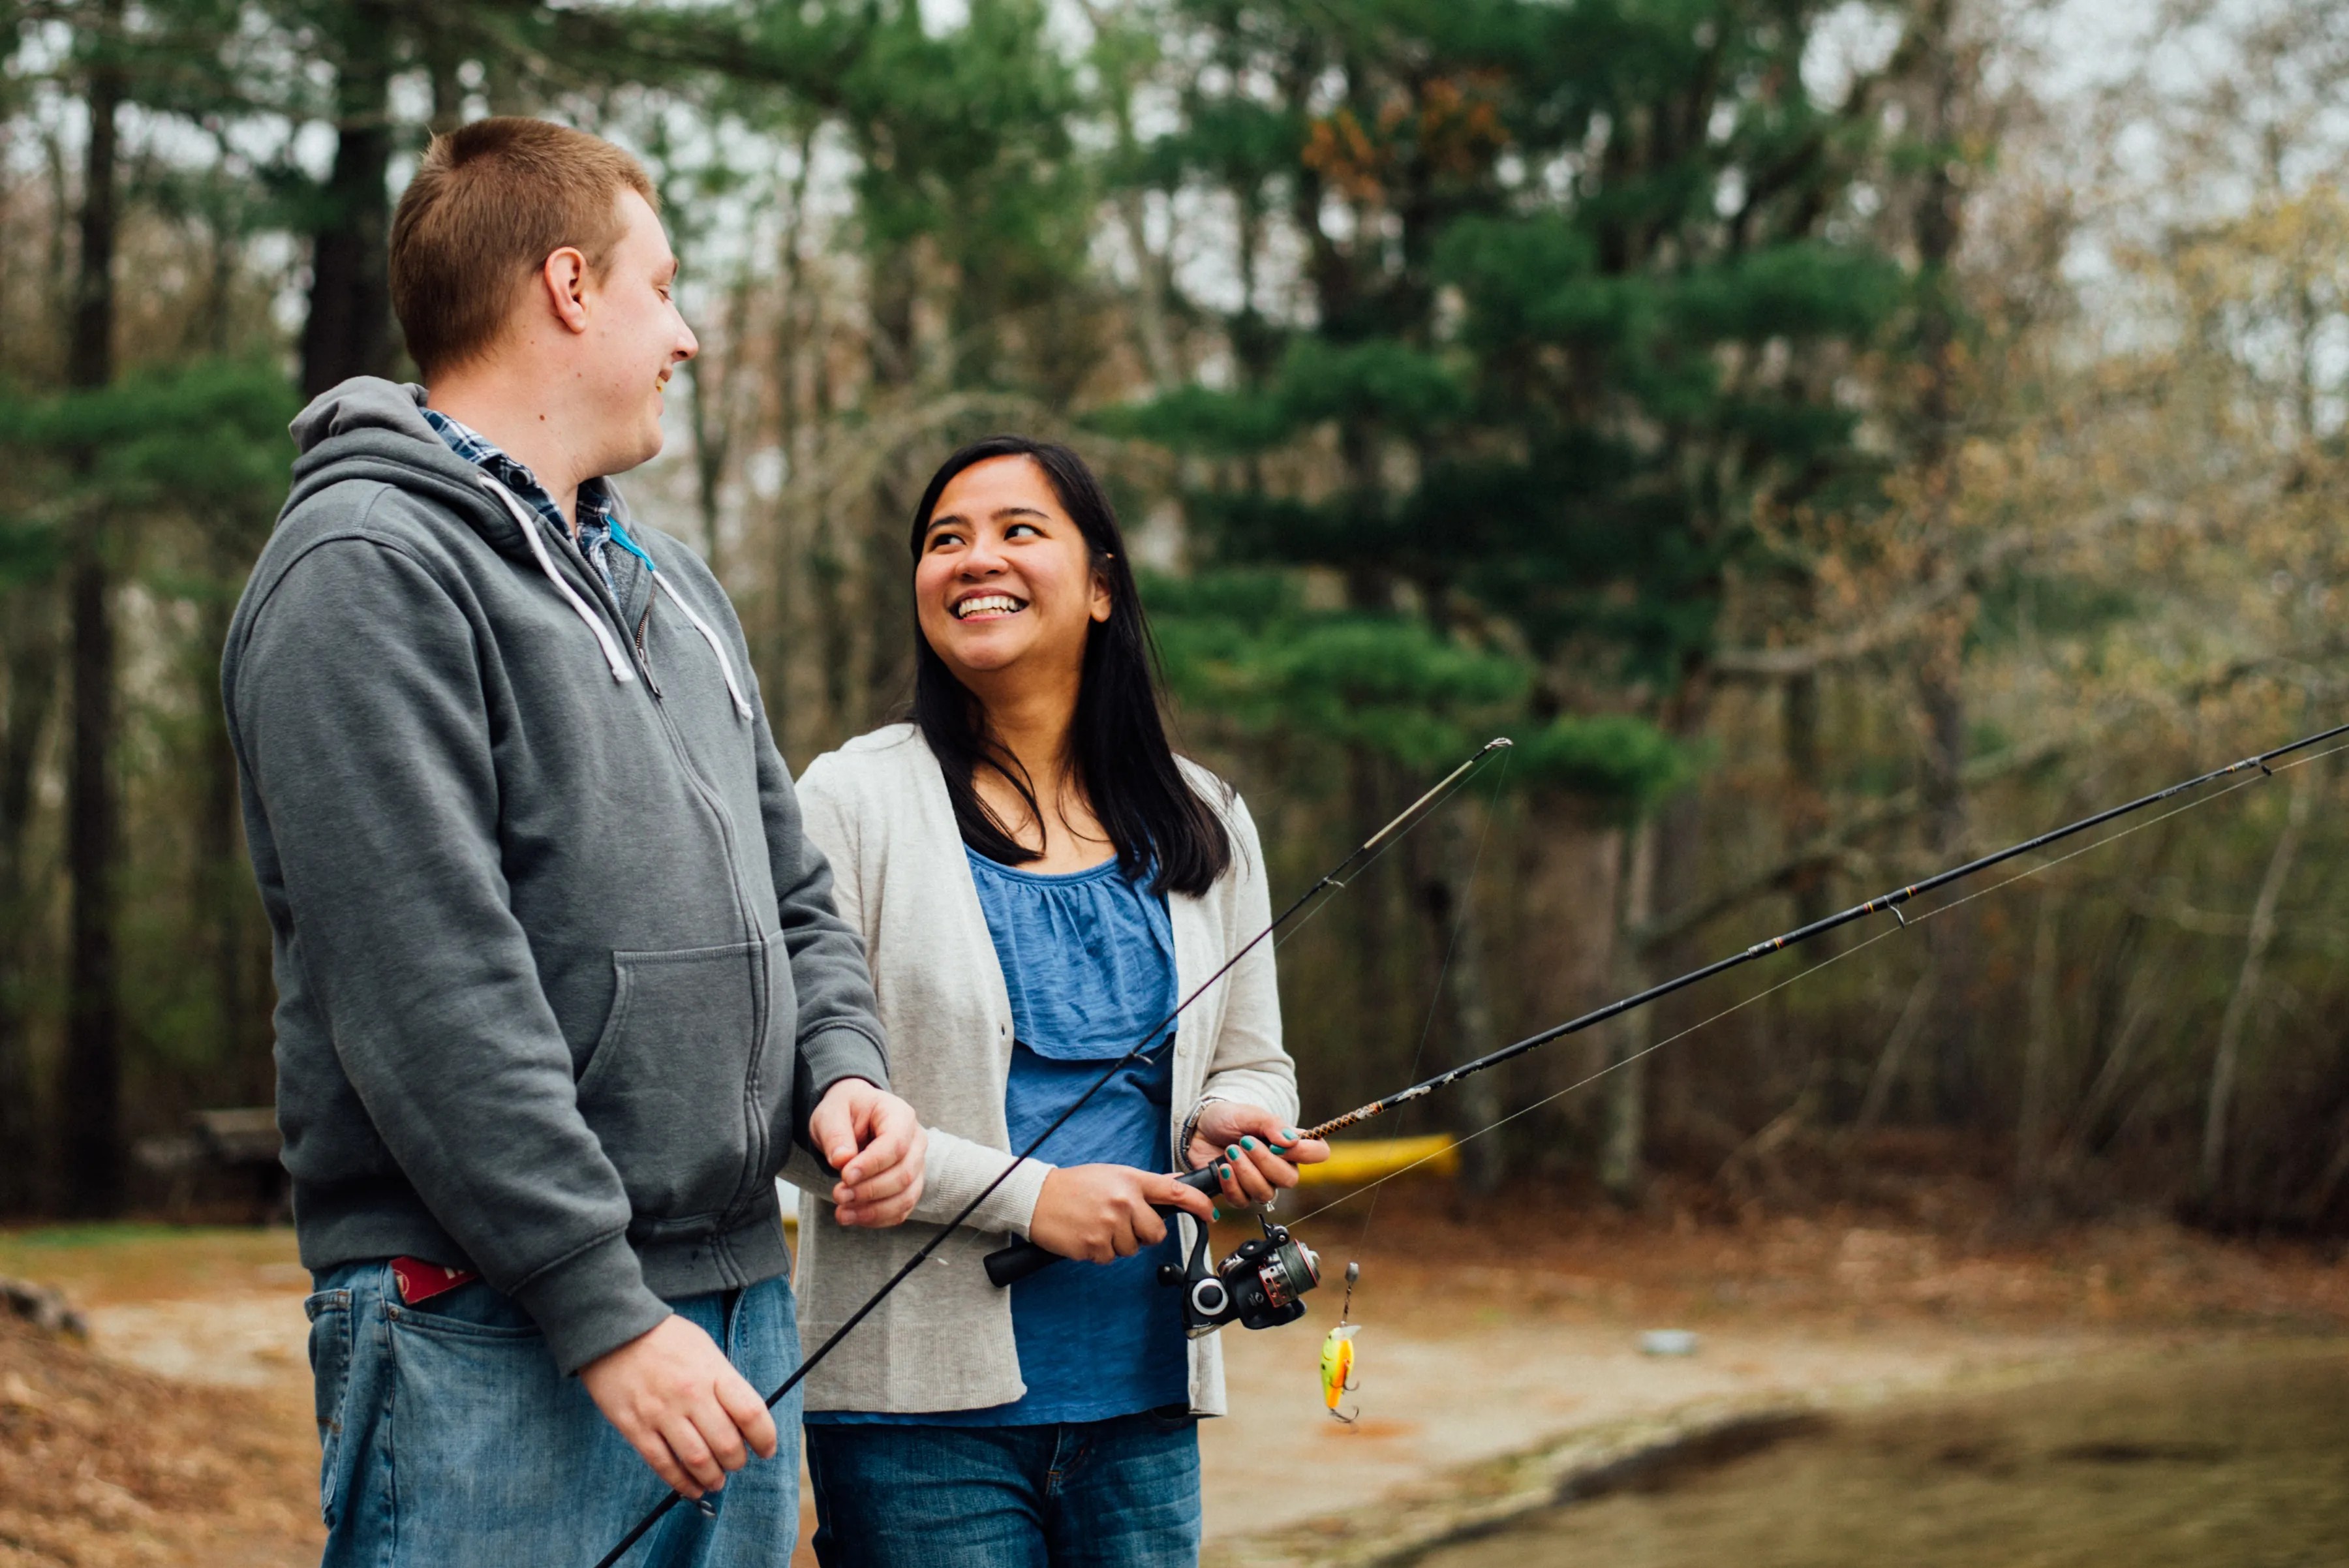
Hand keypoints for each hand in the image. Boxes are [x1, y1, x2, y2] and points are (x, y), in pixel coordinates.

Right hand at [580, 1315, 777, 1498]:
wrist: (613, 1330)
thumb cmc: (665, 1338)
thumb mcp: (704, 1348)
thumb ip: (723, 1381)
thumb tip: (741, 1417)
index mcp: (713, 1372)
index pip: (751, 1412)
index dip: (765, 1437)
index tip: (766, 1449)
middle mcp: (691, 1395)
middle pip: (726, 1443)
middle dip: (737, 1462)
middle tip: (737, 1463)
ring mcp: (661, 1413)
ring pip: (697, 1460)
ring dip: (713, 1478)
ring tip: (717, 1481)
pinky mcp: (635, 1427)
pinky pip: (663, 1464)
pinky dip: (681, 1483)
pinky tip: (691, 1488)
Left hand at [810, 1078, 926, 1226]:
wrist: (851, 1119)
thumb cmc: (845, 1111)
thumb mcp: (831, 1114)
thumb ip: (836, 1135)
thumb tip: (842, 1160)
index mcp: (900, 1115)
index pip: (896, 1144)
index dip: (872, 1165)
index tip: (845, 1176)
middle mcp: (915, 1141)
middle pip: (904, 1174)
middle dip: (869, 1191)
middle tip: (838, 1195)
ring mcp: (916, 1165)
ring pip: (906, 1196)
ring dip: (874, 1210)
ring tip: (842, 1213)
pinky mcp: (909, 1186)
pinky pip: (901, 1209)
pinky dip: (878, 1218)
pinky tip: (853, 1217)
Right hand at [1030, 1164, 1215, 1263]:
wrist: (1035, 1197)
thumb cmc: (1075, 1185)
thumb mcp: (1113, 1175)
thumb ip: (1146, 1183)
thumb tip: (1177, 1183)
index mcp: (1130, 1181)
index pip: (1175, 1192)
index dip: (1198, 1204)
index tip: (1209, 1214)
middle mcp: (1123, 1202)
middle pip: (1156, 1233)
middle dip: (1144, 1234)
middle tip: (1123, 1224)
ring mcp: (1109, 1225)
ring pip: (1132, 1249)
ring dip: (1119, 1244)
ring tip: (1098, 1225)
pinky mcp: (1093, 1245)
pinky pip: (1109, 1259)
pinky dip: (1099, 1252)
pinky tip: (1086, 1235)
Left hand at [1187, 1101, 1327, 1210]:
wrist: (1200, 1128)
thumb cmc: (1229, 1118)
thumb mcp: (1250, 1114)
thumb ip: (1271, 1124)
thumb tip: (1291, 1141)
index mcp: (1290, 1144)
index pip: (1318, 1153)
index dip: (1304, 1153)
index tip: (1278, 1144)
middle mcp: (1280, 1167)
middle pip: (1290, 1179)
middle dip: (1265, 1162)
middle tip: (1244, 1142)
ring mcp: (1260, 1182)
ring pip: (1266, 1193)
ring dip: (1246, 1172)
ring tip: (1230, 1151)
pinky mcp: (1239, 1193)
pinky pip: (1242, 1201)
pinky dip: (1231, 1184)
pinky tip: (1223, 1168)